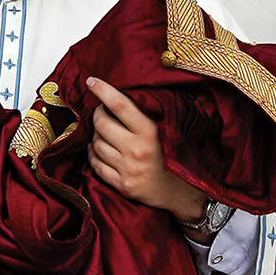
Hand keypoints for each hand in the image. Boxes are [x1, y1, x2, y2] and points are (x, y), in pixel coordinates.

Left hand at [86, 78, 205, 219]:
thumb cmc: (176, 157)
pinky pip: (95, 165)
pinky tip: (100, 150)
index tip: (92, 81)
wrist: (184, 193)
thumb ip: (147, 114)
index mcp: (150, 132)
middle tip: (102, 112)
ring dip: (96, 136)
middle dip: (98, 114)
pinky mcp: (122, 185)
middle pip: (101, 124)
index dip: (102, 90)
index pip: (119, 105)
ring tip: (105, 133)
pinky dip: (93, 154)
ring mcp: (128, 169)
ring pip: (96, 144)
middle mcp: (137, 150)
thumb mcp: (168, 131)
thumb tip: (120, 94)